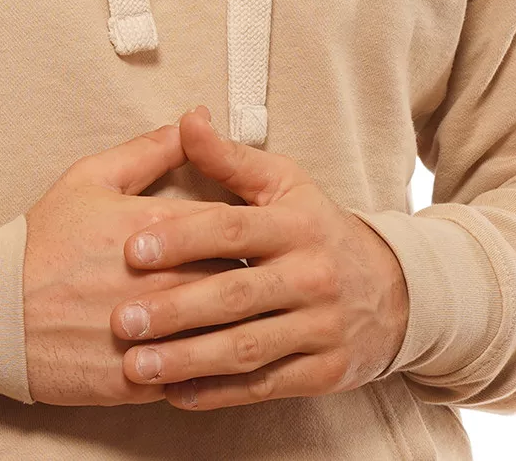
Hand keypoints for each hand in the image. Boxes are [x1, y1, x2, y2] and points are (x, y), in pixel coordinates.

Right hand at [23, 122, 251, 405]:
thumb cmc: (44, 241)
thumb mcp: (91, 179)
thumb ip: (150, 150)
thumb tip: (195, 122)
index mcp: (158, 227)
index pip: (236, 226)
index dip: (250, 231)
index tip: (255, 235)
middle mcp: (165, 281)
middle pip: (240, 280)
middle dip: (251, 277)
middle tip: (258, 277)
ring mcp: (156, 334)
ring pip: (225, 332)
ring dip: (236, 325)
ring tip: (242, 318)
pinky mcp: (143, 380)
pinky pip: (197, 377)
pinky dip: (208, 368)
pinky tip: (211, 356)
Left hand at [109, 106, 409, 409]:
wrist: (393, 291)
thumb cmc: (318, 228)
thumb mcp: (284, 183)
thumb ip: (230, 158)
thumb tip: (188, 119)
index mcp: (295, 224)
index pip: (231, 230)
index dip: (180, 239)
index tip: (131, 250)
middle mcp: (311, 276)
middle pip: (235, 295)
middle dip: (174, 310)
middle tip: (121, 319)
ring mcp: (320, 328)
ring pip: (246, 348)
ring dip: (188, 360)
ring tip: (137, 365)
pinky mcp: (324, 372)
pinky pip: (265, 386)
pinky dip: (219, 393)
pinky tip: (176, 395)